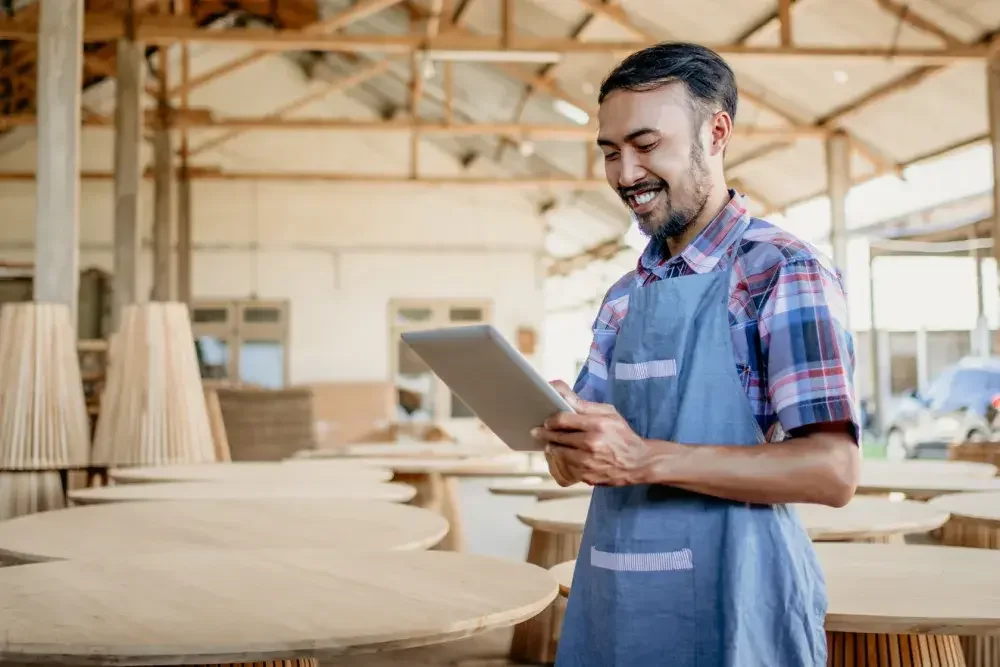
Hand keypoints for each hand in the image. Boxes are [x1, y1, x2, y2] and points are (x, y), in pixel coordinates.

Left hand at [533, 380, 649, 486]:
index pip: (563, 419)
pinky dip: (562, 461)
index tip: (546, 421)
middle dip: (544, 434)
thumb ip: (584, 405)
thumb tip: (560, 392)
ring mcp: (588, 462)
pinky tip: (562, 455)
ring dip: (551, 447)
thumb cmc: (622, 435)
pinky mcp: (587, 476)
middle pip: (557, 437)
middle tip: (536, 431)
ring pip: (559, 453)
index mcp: (597, 424)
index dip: (550, 420)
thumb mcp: (609, 413)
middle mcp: (592, 443)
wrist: (639, 462)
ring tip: (549, 443)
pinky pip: (566, 466)